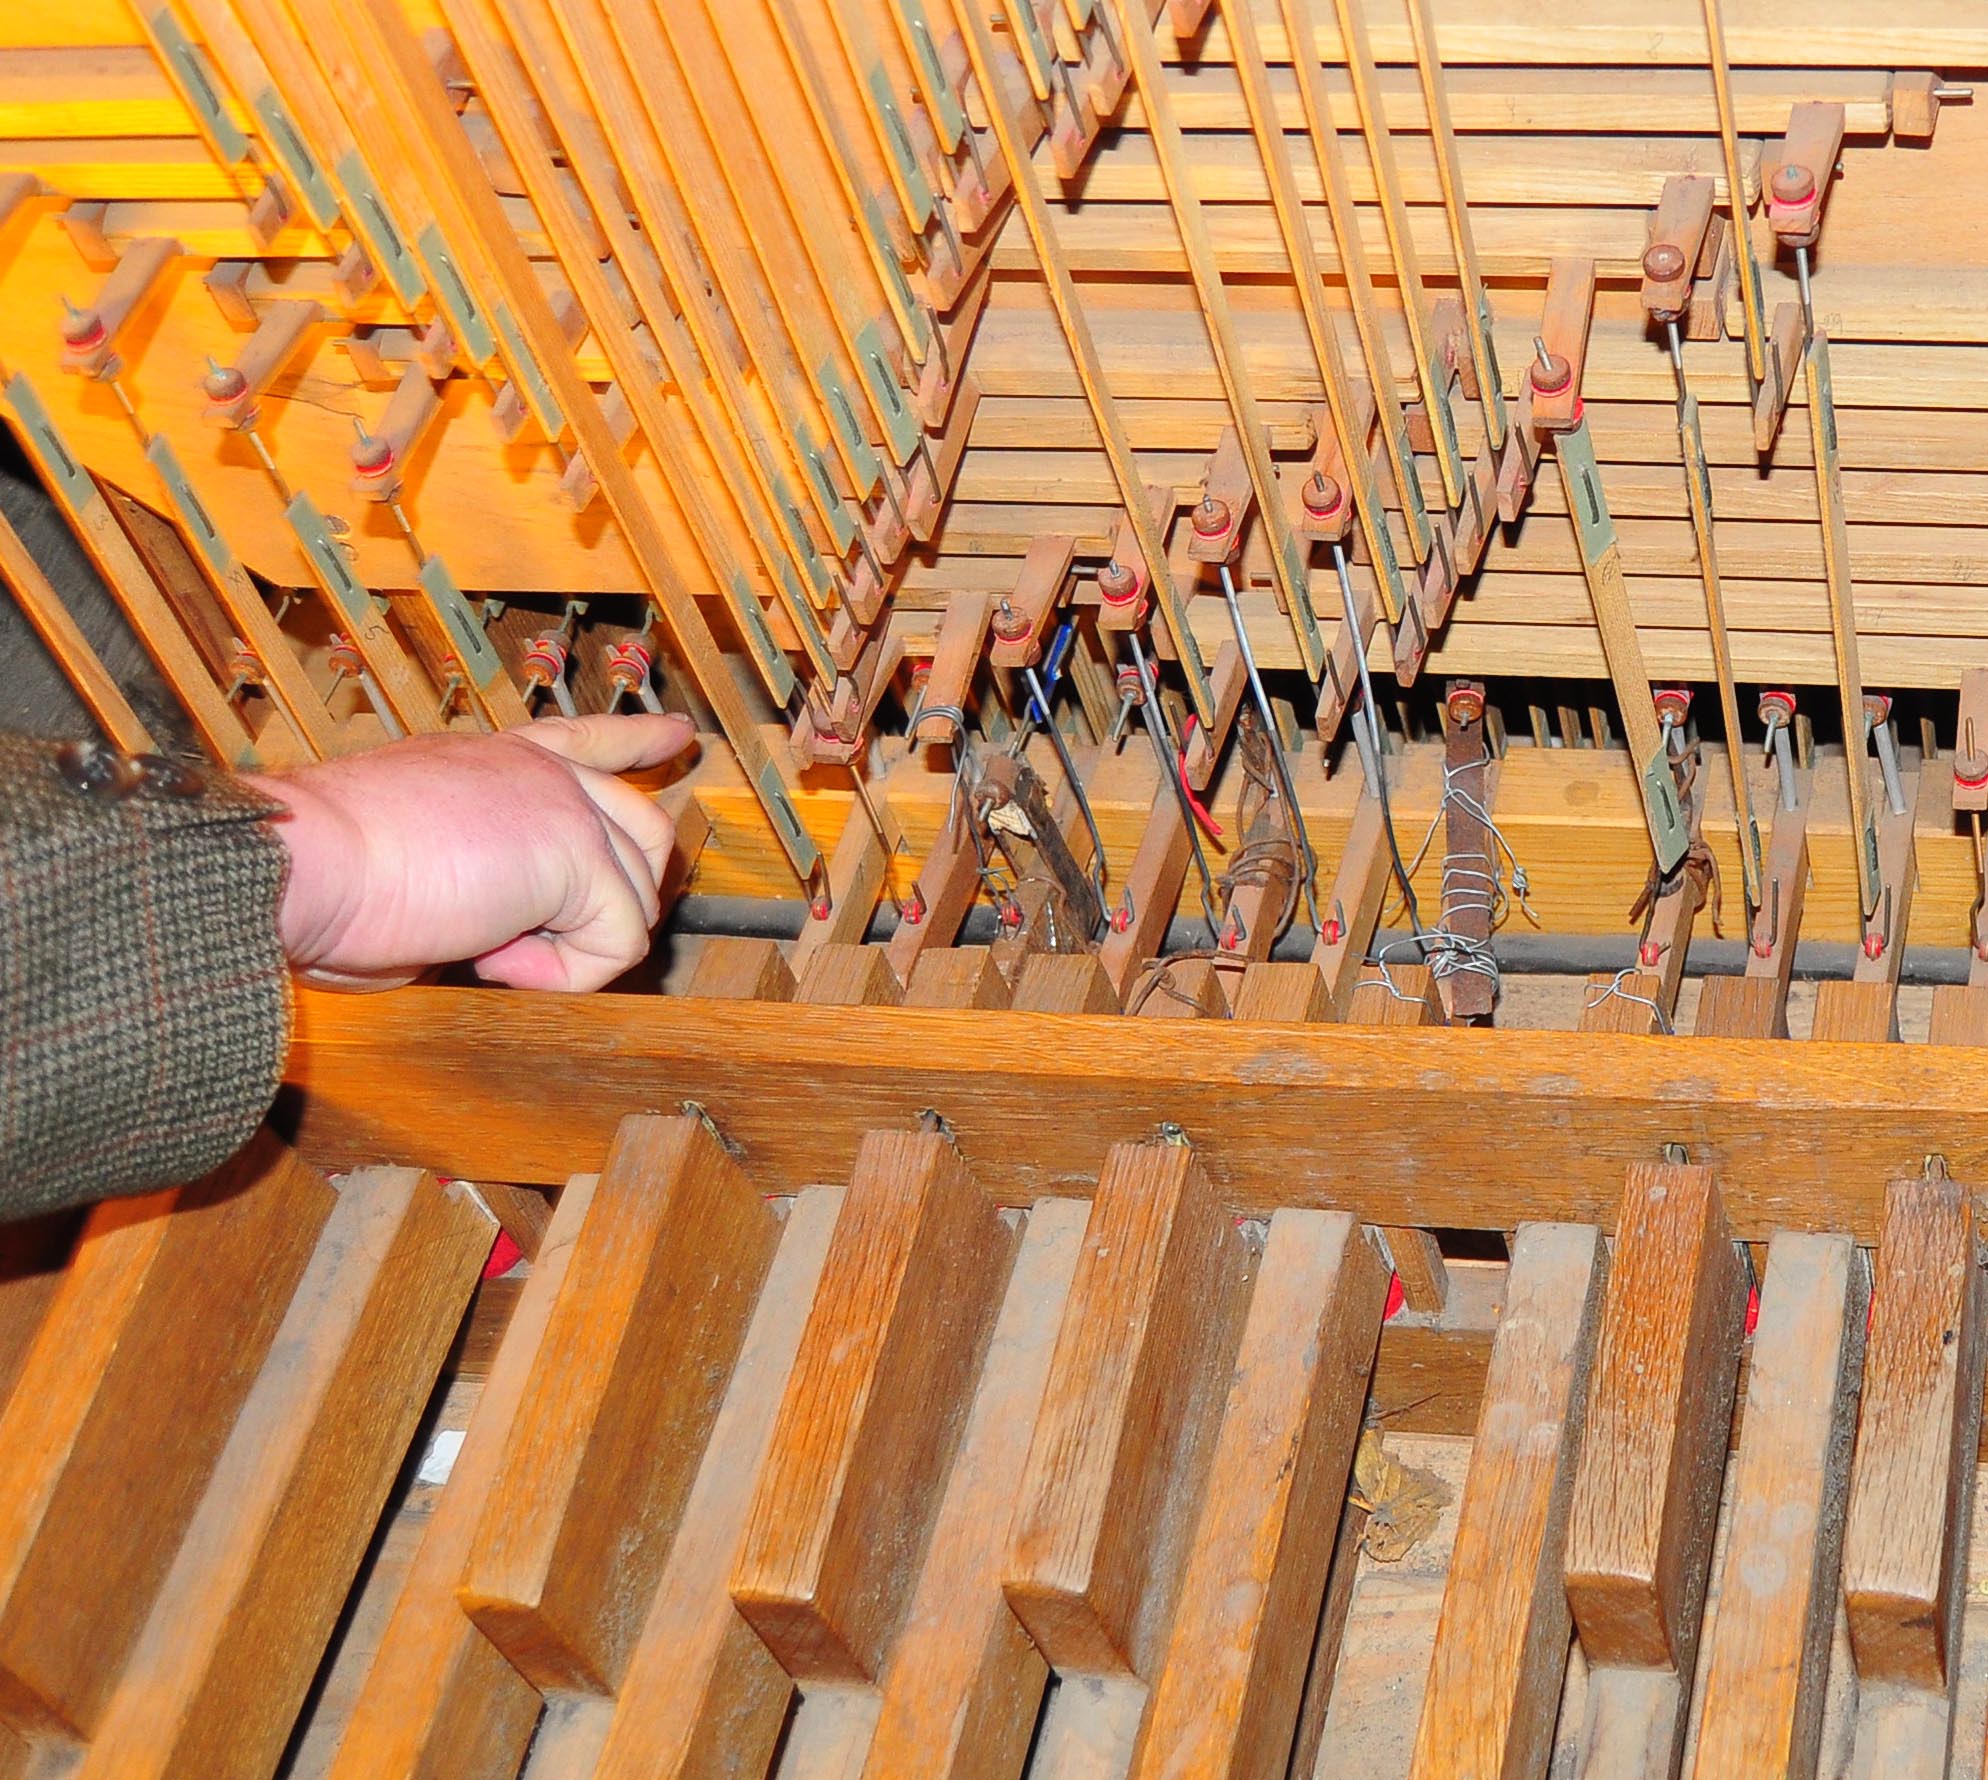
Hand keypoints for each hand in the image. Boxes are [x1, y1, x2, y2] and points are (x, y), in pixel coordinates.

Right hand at [247, 712, 694, 991]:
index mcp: (495, 759)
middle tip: (543, 942)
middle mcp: (538, 770)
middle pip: (646, 827)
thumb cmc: (324, 875)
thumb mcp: (417, 861)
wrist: (302, 863)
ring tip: (495, 951)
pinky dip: (563, 975)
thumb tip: (493, 930)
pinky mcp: (578, 854)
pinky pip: (618, 940)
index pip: (584, 739)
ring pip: (637, 893)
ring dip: (575, 946)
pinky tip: (494, 961)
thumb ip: (477, 876)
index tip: (680, 736)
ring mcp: (565, 805)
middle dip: (620, 896)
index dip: (638, 741)